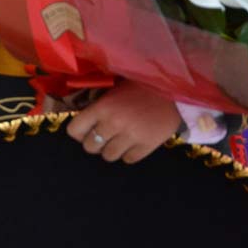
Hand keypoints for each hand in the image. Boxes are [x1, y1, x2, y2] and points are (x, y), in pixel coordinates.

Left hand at [66, 81, 181, 163]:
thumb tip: (84, 122)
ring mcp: (130, 137)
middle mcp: (113, 124)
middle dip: (94, 142)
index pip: (75, 130)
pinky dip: (129, 153)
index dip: (78, 132)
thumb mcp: (112, 91)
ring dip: (111, 149)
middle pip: (90, 147)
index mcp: (101, 107)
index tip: (85, 131)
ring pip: (108, 156)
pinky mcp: (146, 146)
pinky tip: (133, 142)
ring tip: (119, 139)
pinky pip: (128, 159)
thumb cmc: (139, 88)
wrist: (172, 92)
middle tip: (104, 135)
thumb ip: (97, 107)